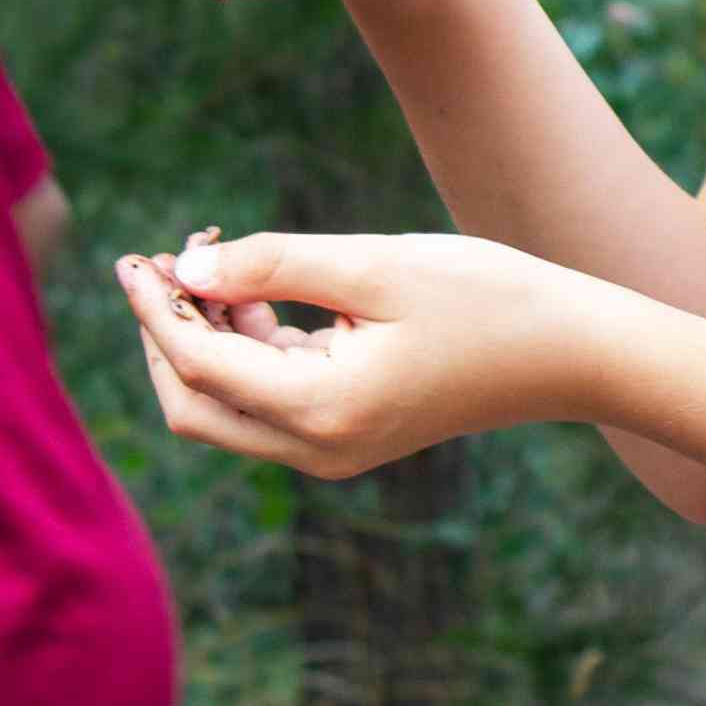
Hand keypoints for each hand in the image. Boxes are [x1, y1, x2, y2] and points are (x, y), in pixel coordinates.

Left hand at [115, 232, 603, 476]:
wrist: (568, 350)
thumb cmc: (483, 295)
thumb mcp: (374, 264)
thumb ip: (272, 265)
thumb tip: (184, 270)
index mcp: (322, 409)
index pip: (200, 365)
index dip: (155, 309)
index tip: (136, 255)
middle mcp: (318, 448)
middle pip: (194, 406)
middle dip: (163, 335)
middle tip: (157, 260)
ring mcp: (334, 450)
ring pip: (226, 407)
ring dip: (202, 339)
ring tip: (209, 258)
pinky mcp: (349, 435)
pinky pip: (268, 402)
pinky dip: (245, 351)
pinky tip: (253, 294)